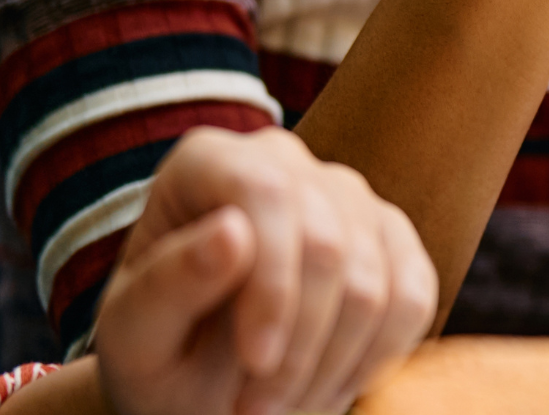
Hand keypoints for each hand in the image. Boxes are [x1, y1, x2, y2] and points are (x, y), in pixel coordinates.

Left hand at [94, 127, 437, 414]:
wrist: (206, 385)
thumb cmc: (160, 357)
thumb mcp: (135, 339)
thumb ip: (167, 285)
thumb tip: (232, 231)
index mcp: (208, 163)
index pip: (267, 192)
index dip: (272, 282)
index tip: (256, 361)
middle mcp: (284, 159)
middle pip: (328, 243)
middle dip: (300, 343)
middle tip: (256, 410)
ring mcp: (347, 194)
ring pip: (373, 282)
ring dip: (332, 364)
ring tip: (282, 404)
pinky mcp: (394, 238)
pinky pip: (414, 298)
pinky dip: (375, 360)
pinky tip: (327, 385)